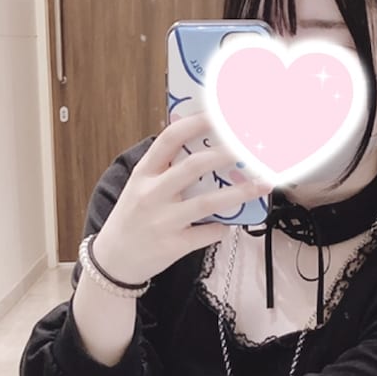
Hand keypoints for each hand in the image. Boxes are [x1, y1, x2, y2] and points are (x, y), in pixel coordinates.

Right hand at [93, 110, 272, 283]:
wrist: (114, 260)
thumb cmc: (131, 218)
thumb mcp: (139, 187)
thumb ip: (163, 167)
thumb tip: (196, 140)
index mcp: (143, 174)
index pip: (169, 139)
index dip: (196, 123)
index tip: (220, 114)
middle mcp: (152, 194)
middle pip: (194, 167)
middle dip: (226, 154)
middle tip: (250, 148)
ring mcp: (164, 221)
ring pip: (208, 203)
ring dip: (239, 192)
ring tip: (263, 185)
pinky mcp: (174, 245)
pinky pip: (207, 234)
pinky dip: (222, 228)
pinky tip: (230, 223)